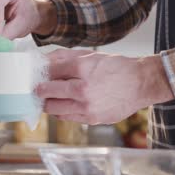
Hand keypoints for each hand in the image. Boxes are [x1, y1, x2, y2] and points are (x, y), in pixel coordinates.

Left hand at [35, 49, 173, 124]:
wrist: (141, 84)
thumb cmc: (116, 67)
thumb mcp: (90, 55)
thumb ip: (64, 57)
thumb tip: (43, 59)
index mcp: (82, 68)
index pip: (50, 71)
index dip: (38, 73)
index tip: (33, 74)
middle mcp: (83, 89)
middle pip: (46, 92)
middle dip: (38, 90)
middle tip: (34, 88)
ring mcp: (87, 107)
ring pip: (53, 108)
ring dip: (46, 102)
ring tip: (46, 97)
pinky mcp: (92, 119)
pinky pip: (66, 117)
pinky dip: (59, 111)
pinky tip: (61, 104)